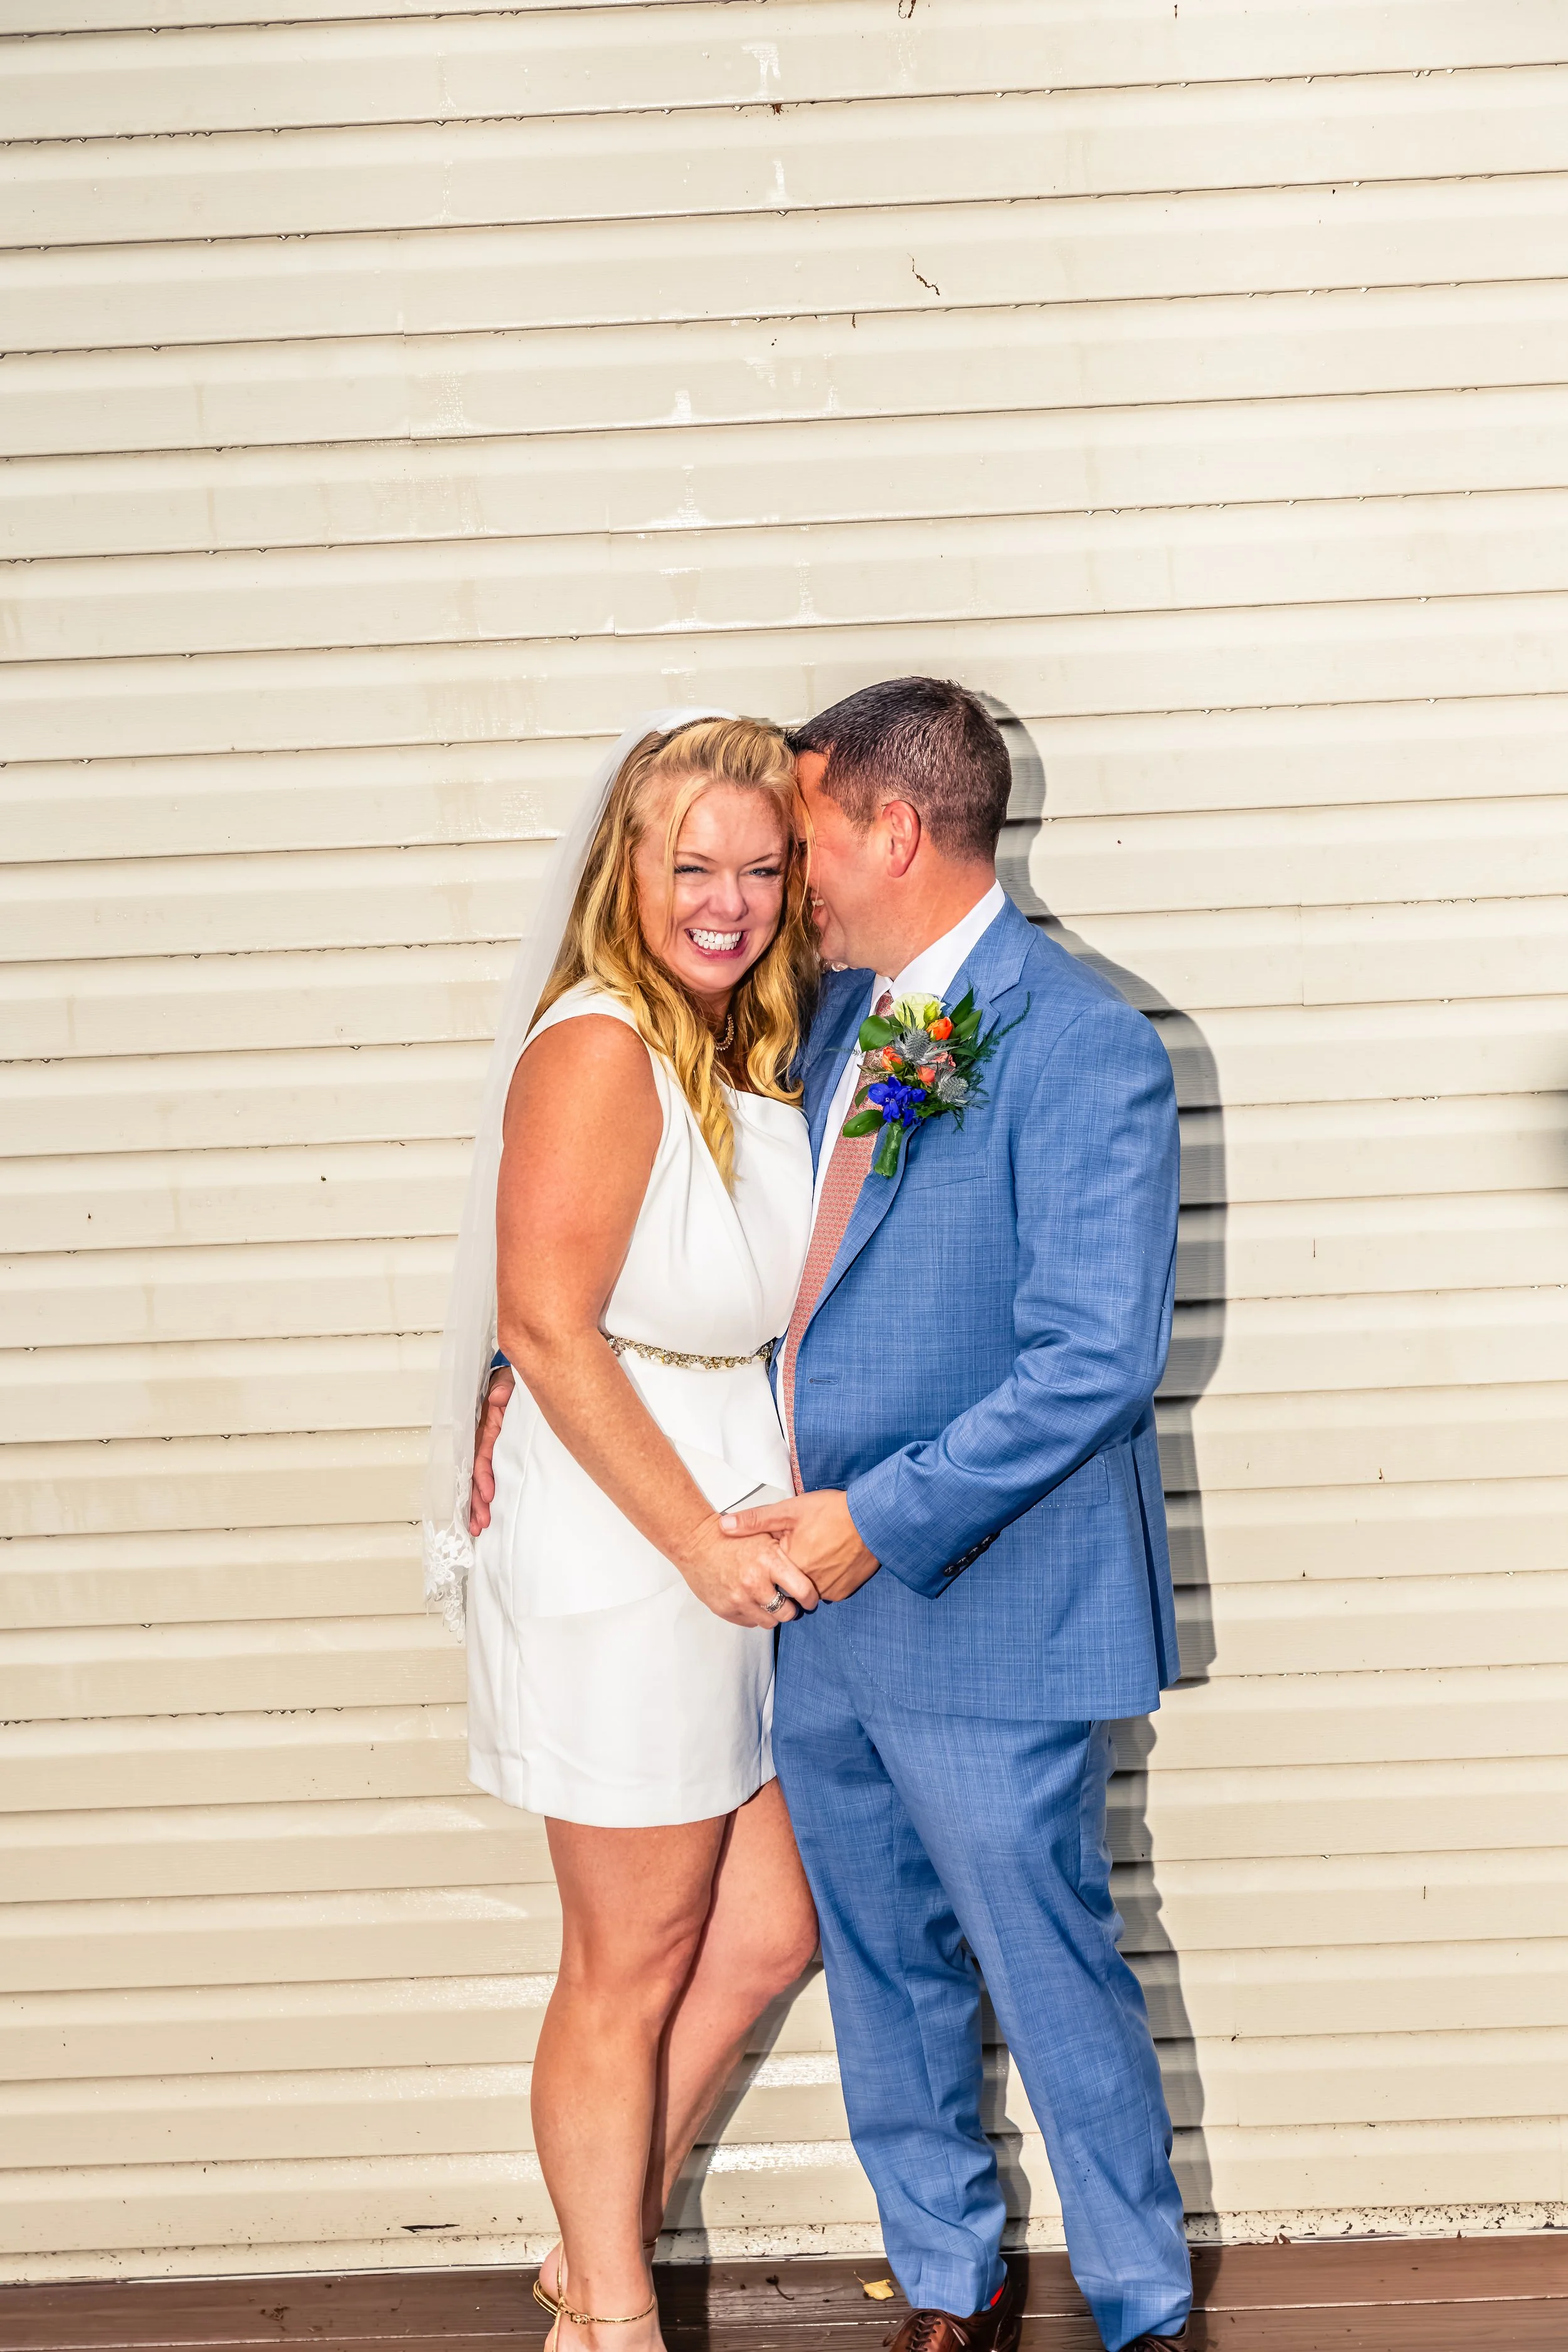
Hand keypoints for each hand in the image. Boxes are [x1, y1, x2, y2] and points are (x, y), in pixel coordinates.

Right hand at [468, 1366, 514, 1537]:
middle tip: (481, 1522)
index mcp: (487, 1426)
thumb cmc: (512, 1384)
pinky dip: (485, 1496)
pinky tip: (485, 1515)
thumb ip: (504, 1387)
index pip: (481, 1455)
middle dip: (476, 1500)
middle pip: (476, 1475)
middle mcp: (486, 1440)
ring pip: (480, 1481)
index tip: (488, 1495)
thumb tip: (498, 1396)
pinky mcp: (501, 1454)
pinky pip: (491, 1477)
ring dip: (477, 1504)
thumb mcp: (510, 1381)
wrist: (521, 1381)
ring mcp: (493, 1449)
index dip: (482, 1476)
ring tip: (479, 1527)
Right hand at [679, 1515, 820, 1628]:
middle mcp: (754, 1583)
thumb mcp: (764, 1535)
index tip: (810, 1599)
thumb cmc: (732, 1538)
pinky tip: (750, 1600)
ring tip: (768, 1600)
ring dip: (772, 1614)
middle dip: (791, 1609)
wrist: (696, 1543)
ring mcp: (738, 1599)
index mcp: (768, 1561)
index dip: (811, 1599)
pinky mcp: (725, 1610)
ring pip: (769, 1622)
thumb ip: (786, 1553)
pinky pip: (750, 1623)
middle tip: (789, 1602)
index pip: (803, 1591)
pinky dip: (753, 1614)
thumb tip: (810, 1568)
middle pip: (787, 1613)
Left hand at [720, 1489, 878, 1602]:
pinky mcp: (843, 1592)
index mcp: (789, 1566)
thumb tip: (724, 1526)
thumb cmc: (832, 1511)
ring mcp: (827, 1591)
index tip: (777, 1549)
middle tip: (801, 1548)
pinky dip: (825, 1579)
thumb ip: (754, 1521)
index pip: (768, 1575)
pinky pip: (826, 1591)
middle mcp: (807, 1586)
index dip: (770, 1562)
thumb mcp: (790, 1510)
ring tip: (816, 1551)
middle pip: (786, 1586)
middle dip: (788, 1572)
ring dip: (807, 1576)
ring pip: (807, 1590)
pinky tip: (831, 1559)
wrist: (875, 1519)